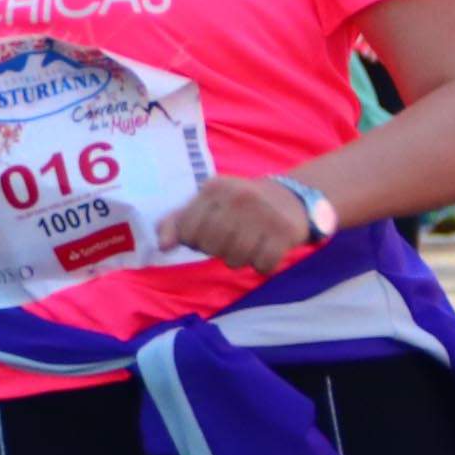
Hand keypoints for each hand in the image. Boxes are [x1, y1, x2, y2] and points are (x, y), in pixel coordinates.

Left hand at [164, 174, 314, 276]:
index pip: (187, 231)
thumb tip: (163, 246)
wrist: (291, 198)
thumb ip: (178, 222)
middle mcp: (239, 197)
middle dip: (217, 250)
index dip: (194, 240)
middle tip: (231, 239)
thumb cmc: (239, 205)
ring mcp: (263, 214)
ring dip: (239, 260)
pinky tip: (266, 249)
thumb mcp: (207, 204)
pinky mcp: (285, 233)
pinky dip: (262, 265)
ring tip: (248, 244)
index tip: (208, 233)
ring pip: (235, 259)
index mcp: (215, 188)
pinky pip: (262, 266)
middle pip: (210, 247)